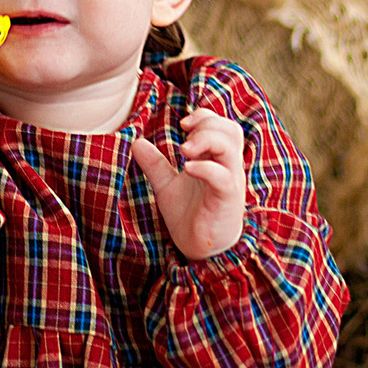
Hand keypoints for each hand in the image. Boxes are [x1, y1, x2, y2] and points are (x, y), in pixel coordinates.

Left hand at [130, 108, 245, 260]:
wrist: (201, 250)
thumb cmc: (190, 215)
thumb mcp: (168, 186)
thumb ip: (155, 165)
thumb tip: (137, 142)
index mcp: (216, 161)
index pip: (222, 125)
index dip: (204, 117)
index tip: (182, 125)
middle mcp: (227, 167)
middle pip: (231, 130)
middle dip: (207, 124)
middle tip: (184, 137)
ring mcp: (229, 182)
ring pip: (231, 148)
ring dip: (207, 140)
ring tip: (184, 150)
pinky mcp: (226, 199)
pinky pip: (223, 177)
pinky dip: (205, 168)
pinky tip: (186, 169)